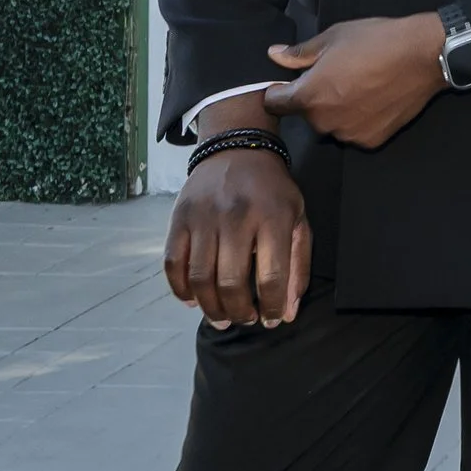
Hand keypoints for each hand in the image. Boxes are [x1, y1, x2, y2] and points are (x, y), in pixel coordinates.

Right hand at [164, 107, 308, 328]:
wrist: (236, 150)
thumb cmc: (272, 192)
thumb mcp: (298, 219)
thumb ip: (297, 266)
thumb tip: (287, 313)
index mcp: (273, 217)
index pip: (272, 277)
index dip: (272, 307)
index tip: (271, 319)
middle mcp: (236, 216)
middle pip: (230, 282)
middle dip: (239, 313)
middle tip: (245, 320)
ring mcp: (203, 217)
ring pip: (199, 278)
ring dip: (210, 308)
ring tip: (222, 318)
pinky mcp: (178, 218)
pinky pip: (172, 265)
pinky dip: (180, 290)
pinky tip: (193, 301)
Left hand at [262, 14, 446, 148]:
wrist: (423, 56)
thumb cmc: (375, 40)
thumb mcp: (334, 37)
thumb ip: (300, 53)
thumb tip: (274, 55)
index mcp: (309, 96)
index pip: (275, 103)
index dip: (279, 91)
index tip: (292, 81)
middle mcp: (324, 122)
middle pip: (306, 114)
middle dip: (314, 99)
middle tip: (338, 76)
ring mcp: (349, 134)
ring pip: (331, 124)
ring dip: (337, 111)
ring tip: (360, 87)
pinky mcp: (372, 140)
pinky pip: (355, 131)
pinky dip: (359, 119)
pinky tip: (375, 100)